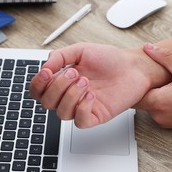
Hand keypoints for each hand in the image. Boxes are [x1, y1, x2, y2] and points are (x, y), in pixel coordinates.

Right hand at [30, 42, 169, 127]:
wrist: (133, 67)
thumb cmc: (110, 59)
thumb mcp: (81, 50)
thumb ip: (60, 56)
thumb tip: (44, 68)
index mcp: (63, 81)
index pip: (39, 91)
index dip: (38, 84)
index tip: (48, 72)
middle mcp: (70, 96)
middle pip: (46, 103)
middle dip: (57, 87)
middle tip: (74, 73)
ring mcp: (82, 107)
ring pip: (61, 114)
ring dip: (70, 96)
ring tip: (85, 82)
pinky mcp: (96, 116)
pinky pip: (80, 121)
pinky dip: (82, 107)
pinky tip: (92, 95)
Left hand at [137, 43, 171, 136]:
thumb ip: (165, 58)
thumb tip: (149, 48)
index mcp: (157, 101)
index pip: (131, 94)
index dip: (131, 82)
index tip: (134, 73)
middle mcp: (156, 114)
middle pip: (139, 99)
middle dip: (144, 86)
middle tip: (150, 74)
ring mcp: (162, 121)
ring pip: (149, 104)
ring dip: (154, 93)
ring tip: (166, 83)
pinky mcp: (169, 124)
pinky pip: (159, 110)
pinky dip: (162, 101)